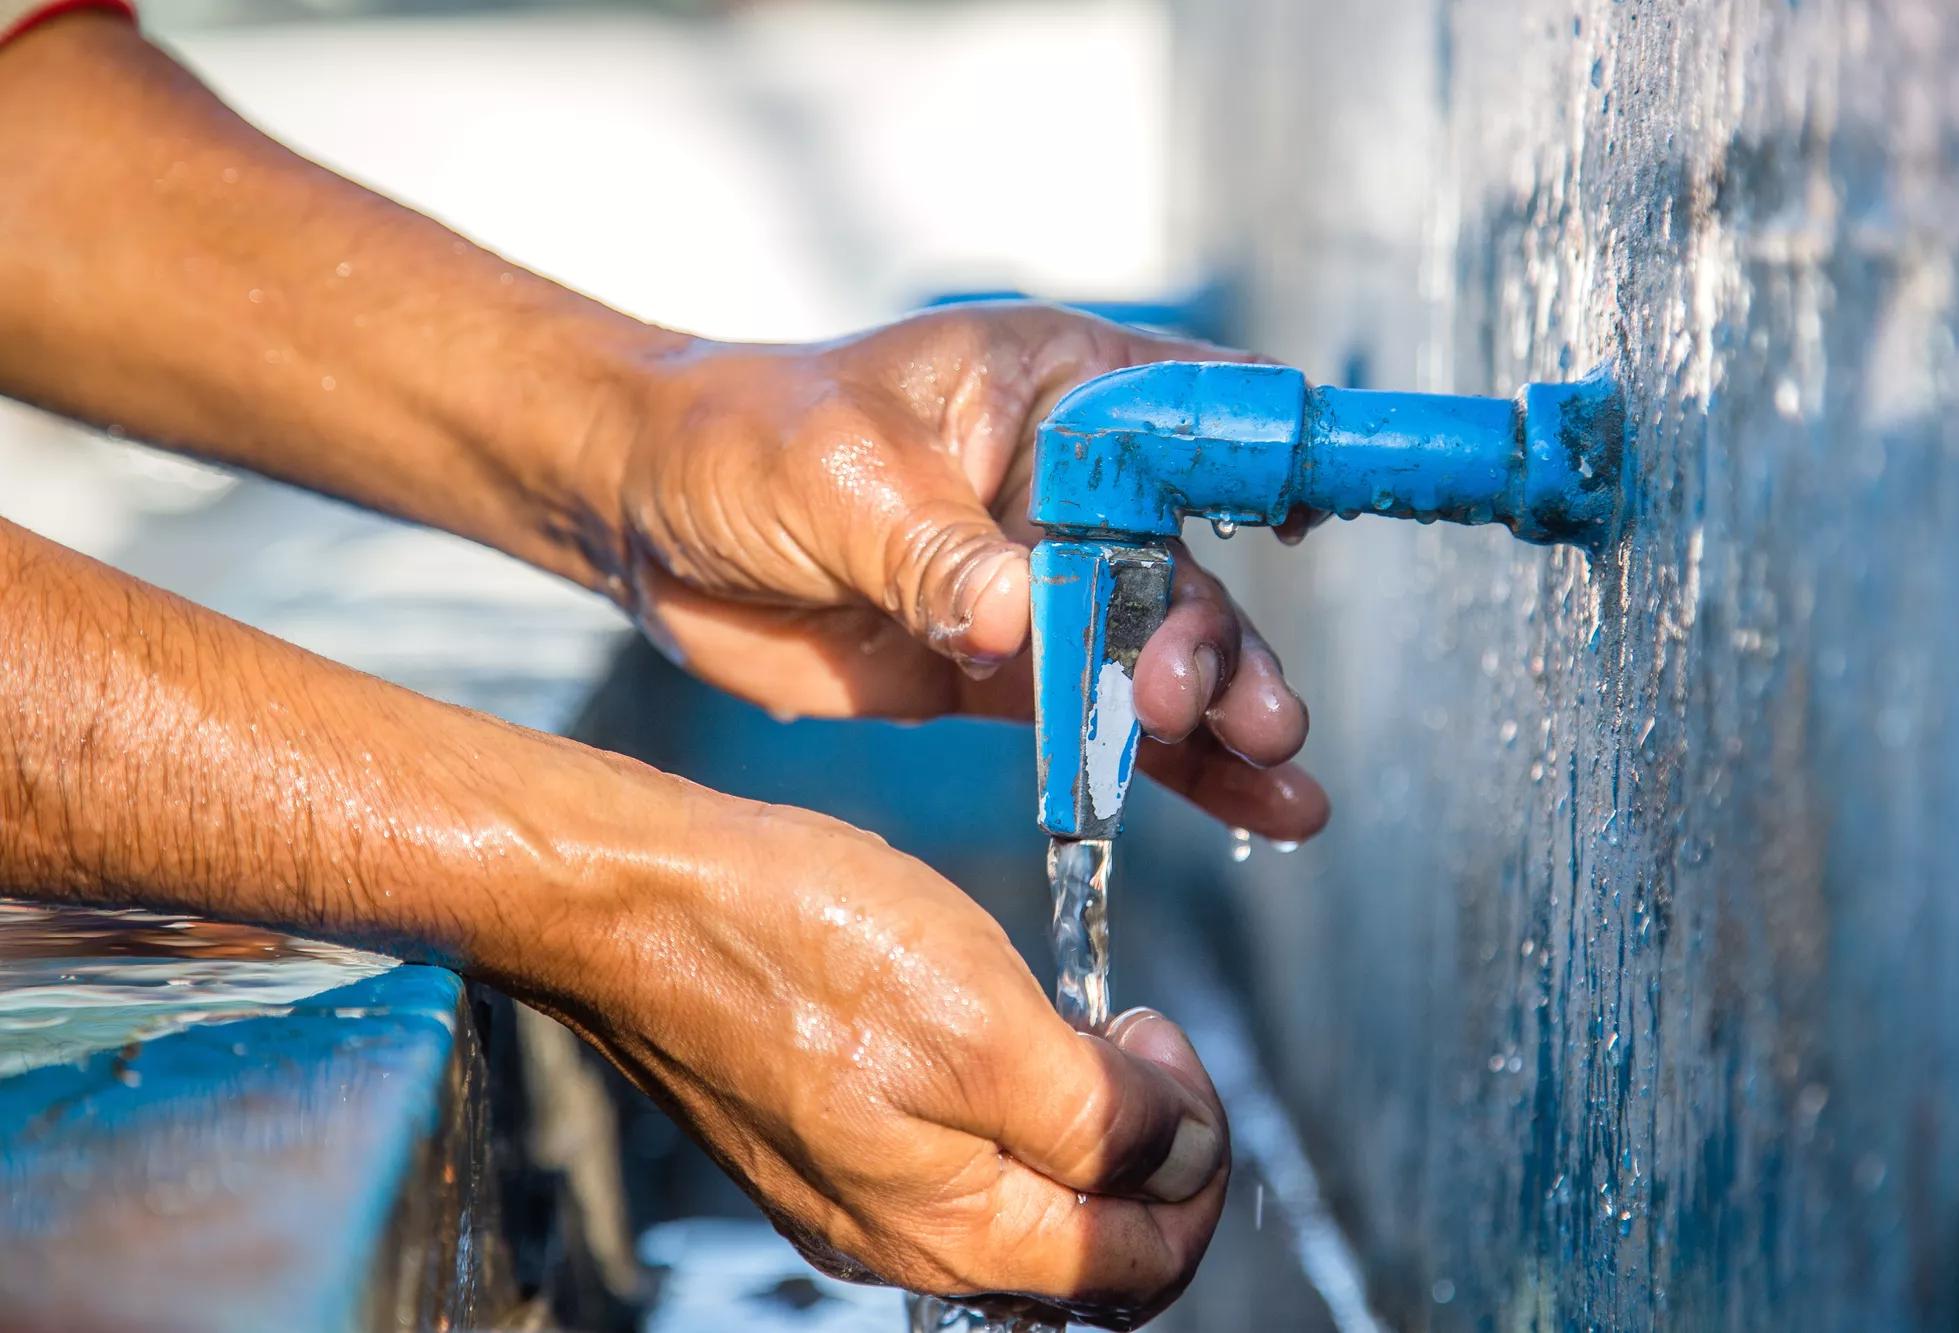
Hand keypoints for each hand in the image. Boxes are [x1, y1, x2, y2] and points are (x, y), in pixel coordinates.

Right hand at [522, 787, 1229, 1328]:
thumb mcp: (986, 1020)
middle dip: (1144, 1151)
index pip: (1139, 1267)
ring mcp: (851, 1196)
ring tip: (1064, 1020)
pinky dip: (1000, 1106)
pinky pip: (945, 1159)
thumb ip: (1101, 1117)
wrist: (629, 900)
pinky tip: (985, 1025)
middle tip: (1130, 1032)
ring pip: (1016, 1202)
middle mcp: (902, 1240)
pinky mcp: (815, 1142)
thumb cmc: (791, 941)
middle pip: (1082, 1248)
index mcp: (955, 1231)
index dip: (1194, 1164)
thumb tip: (1189, 1160)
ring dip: (1073, 1125)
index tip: (1171, 1051)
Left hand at [599, 303, 1328, 841]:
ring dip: (1218, 711)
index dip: (1258, 460)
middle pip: (1184, 556)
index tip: (1292, 526)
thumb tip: (1022, 622)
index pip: (1193, 410)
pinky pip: (1104, 720)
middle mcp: (1069, 485)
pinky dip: (1172, 766)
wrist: (648, 520)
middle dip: (1208, 635)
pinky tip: (1257, 806)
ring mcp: (1045, 584)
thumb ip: (937, 552)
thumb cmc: (738, 444)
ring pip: (1160, 650)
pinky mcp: (1007, 670)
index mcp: (1051, 390)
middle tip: (1209, 704)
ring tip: (1276, 769)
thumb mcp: (836, 477)